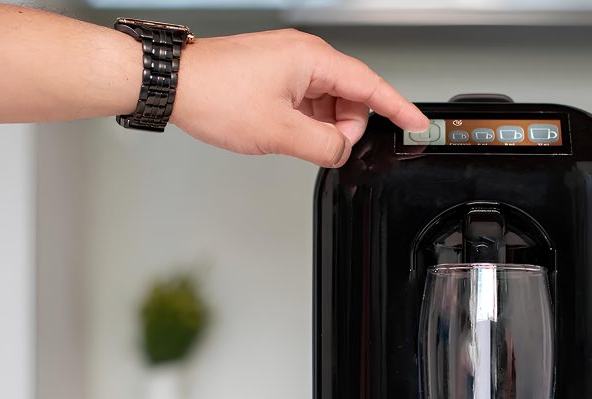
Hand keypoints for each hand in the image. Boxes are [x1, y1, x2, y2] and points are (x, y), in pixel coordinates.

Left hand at [170, 29, 428, 166]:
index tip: (417, 123)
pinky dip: (306, 121)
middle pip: (351, 98)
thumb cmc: (215, 95)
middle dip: (344, 128)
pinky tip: (285, 130)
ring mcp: (290, 63)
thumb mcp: (279, 133)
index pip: (371, 85)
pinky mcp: (277, 74)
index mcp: (312, 59)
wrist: (174, 84)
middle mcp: (305, 55)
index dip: (398, 108)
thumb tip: (342, 151)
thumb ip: (324, 146)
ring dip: (321, 127)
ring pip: (330, 103)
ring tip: (290, 136)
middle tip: (320, 146)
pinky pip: (309, 102)